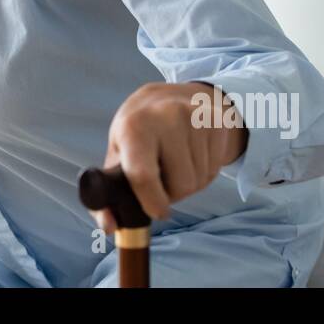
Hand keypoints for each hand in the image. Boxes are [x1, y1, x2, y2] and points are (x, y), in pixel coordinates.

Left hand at [89, 81, 247, 233]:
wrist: (170, 96)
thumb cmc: (137, 133)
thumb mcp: (117, 155)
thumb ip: (107, 196)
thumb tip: (109, 227)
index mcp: (133, 126)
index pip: (143, 174)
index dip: (152, 201)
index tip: (158, 212)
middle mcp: (165, 117)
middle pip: (180, 185)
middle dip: (171, 192)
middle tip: (162, 175)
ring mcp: (194, 117)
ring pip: (198, 181)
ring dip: (188, 182)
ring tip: (176, 161)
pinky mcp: (216, 121)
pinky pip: (214, 169)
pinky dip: (203, 171)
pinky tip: (192, 153)